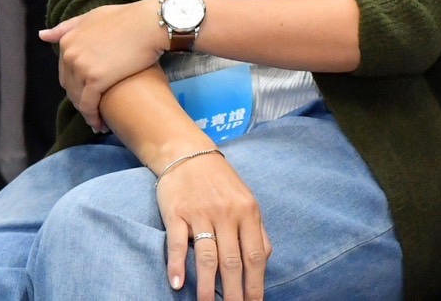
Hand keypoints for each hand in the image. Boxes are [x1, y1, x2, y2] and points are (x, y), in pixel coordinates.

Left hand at [39, 0, 164, 131]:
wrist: (152, 23)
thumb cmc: (129, 17)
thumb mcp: (94, 16)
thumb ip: (68, 27)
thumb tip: (42, 35)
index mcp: (68, 40)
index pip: (66, 71)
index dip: (78, 83)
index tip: (90, 91)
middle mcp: (69, 54)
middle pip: (70, 86)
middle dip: (81, 98)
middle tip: (97, 107)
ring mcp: (81, 67)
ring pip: (77, 98)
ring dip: (86, 111)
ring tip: (99, 119)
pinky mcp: (96, 80)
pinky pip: (89, 105)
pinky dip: (93, 117)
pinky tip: (102, 124)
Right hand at [157, 151, 271, 298]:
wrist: (188, 154)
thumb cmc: (221, 182)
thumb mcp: (246, 200)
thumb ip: (256, 229)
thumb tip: (264, 261)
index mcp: (249, 212)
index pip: (256, 255)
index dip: (256, 283)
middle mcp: (227, 214)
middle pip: (233, 261)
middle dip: (234, 292)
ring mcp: (201, 213)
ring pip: (206, 256)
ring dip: (206, 286)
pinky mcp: (176, 213)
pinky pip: (176, 243)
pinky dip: (176, 264)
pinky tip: (177, 283)